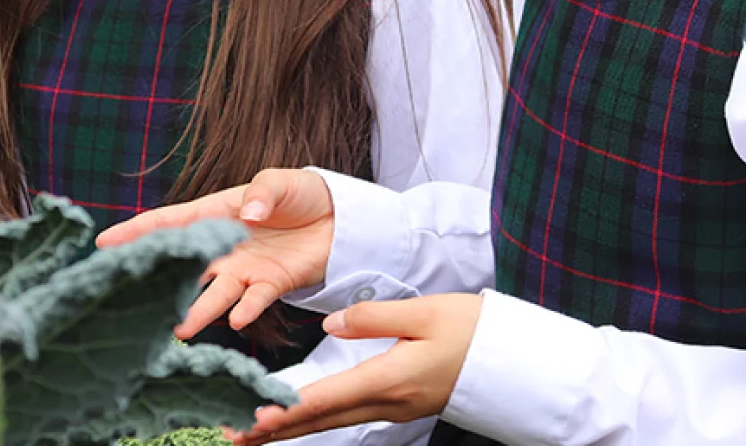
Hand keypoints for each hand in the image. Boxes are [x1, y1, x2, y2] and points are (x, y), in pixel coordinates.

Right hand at [96, 168, 336, 338]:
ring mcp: (243, 269)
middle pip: (184, 265)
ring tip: (179, 328)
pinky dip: (246, 310)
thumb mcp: (281, 182)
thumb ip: (263, 194)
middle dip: (158, 281)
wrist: (340, 218)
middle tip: (131, 298)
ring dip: (199, 310)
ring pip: (214, 293)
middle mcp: (223, 246)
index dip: (136, 231)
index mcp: (216, 213)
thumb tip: (248, 214)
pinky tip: (237, 319)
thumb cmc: (302, 194)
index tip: (102, 244)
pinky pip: (254, 300)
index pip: (170, 222)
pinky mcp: (270, 284)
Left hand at [233, 294, 483, 444]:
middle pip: (320, 420)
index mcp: (389, 379)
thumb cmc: (474, 329)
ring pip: (331, 421)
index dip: (283, 412)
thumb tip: (331, 324)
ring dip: (291, 428)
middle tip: (231, 436)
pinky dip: (316, 418)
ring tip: (251, 432)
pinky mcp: (398, 404)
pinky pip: (346, 415)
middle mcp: (387, 402)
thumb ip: (373, 317)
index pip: (324, 399)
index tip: (249, 422)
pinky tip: (298, 417)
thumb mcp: (425, 312)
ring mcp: (394, 408)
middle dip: (273, 431)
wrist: (515, 360)